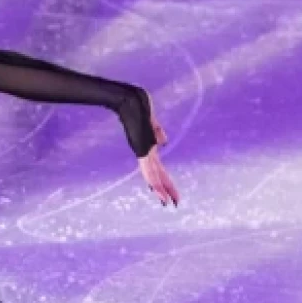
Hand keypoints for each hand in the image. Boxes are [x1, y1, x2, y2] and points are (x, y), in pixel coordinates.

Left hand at [120, 89, 178, 206]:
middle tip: (172, 204)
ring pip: (153, 175)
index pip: (158, 168)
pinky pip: (147, 167)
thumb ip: (156, 131)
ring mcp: (143, 151)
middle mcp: (145, 152)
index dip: (164, 180)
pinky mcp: (141, 148)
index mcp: (148, 147)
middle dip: (166, 189)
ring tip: (166, 202)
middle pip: (157, 175)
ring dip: (160, 189)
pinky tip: (156, 189)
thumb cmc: (138, 105)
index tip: (169, 190)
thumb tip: (163, 142)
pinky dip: (152, 179)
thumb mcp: (151, 121)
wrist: (128, 98)